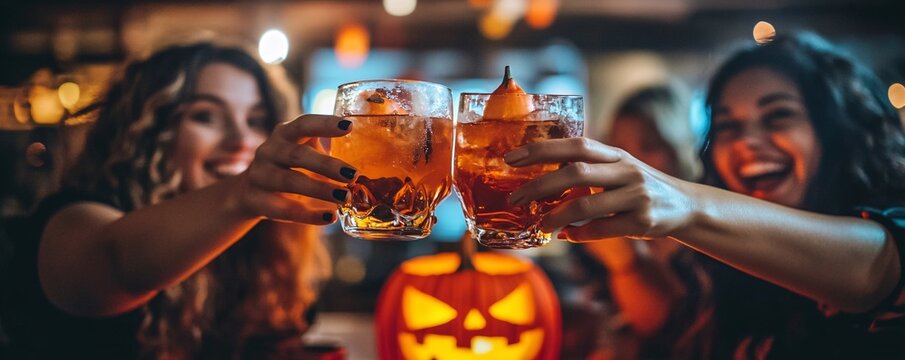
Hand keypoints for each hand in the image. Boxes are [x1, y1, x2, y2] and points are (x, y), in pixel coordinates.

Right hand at [234, 115, 355, 223]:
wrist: (248, 192)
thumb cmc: (288, 167)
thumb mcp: (302, 151)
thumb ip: (325, 150)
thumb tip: (372, 154)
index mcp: (284, 134)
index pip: (303, 124)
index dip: (325, 124)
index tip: (349, 126)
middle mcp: (269, 151)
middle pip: (297, 156)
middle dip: (326, 165)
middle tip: (354, 174)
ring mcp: (260, 176)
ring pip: (289, 182)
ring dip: (319, 190)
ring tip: (344, 197)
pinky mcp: (256, 201)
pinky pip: (283, 210)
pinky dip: (307, 216)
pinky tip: (329, 218)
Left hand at [505, 137, 695, 241]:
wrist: (686, 206)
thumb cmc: (638, 187)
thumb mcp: (617, 169)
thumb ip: (587, 169)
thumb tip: (539, 179)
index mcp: (615, 154)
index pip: (575, 145)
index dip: (542, 150)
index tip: (511, 158)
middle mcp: (626, 170)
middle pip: (576, 172)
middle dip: (541, 185)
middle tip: (516, 198)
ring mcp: (636, 196)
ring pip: (587, 205)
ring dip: (557, 216)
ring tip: (540, 224)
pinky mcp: (644, 221)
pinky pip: (604, 229)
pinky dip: (582, 234)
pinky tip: (568, 236)